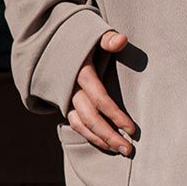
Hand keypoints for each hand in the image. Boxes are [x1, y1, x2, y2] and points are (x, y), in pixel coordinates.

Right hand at [63, 30, 137, 152]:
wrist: (54, 39)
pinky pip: (75, 123)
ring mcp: (66, 97)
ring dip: (100, 140)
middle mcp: (71, 87)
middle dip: (110, 135)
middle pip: (90, 117)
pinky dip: (89, 136)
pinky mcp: (64, 102)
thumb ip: (108, 39)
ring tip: (120, 151)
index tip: (132, 129)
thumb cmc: (83, 37)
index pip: (99, 99)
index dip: (115, 115)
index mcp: (80, 72)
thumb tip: (122, 40)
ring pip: (81, 124)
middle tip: (129, 150)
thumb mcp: (94, 34)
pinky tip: (105, 144)